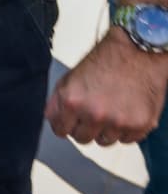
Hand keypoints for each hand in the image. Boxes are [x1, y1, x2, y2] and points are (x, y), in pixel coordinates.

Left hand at [45, 27, 167, 144]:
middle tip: (92, 113)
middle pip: (82, 139)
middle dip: (84, 128)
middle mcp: (94, 113)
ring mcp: (118, 121)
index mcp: (72, 101)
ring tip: (111, 109)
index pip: (60, 130)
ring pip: (104, 141)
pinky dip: (126, 130)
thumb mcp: (70, 77)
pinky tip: (126, 111)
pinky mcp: (140, 125)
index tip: (70, 123)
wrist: (137, 51)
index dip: (65, 125)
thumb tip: (53, 120)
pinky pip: (127, 140)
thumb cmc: (105, 60)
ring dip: (106, 130)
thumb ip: (58, 102)